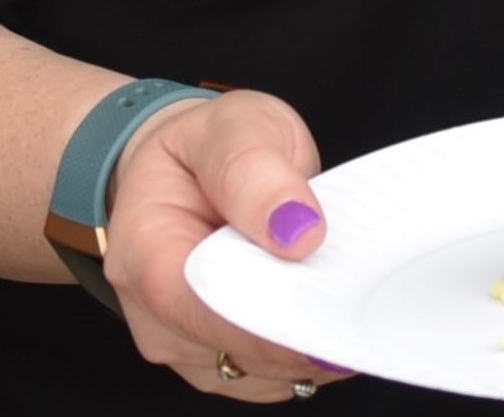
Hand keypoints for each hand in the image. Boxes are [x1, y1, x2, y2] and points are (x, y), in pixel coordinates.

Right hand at [97, 90, 350, 400]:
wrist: (181, 171)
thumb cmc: (203, 149)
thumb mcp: (233, 126)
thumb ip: (256, 171)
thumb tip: (297, 230)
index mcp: (145, 251)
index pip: (208, 309)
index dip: (276, 316)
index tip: (334, 305)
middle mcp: (153, 314)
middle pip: (239, 351)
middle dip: (304, 330)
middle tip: (358, 291)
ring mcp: (184, 345)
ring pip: (262, 374)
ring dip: (309, 342)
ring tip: (337, 285)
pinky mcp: (215, 362)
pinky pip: (271, 377)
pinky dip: (304, 350)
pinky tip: (322, 307)